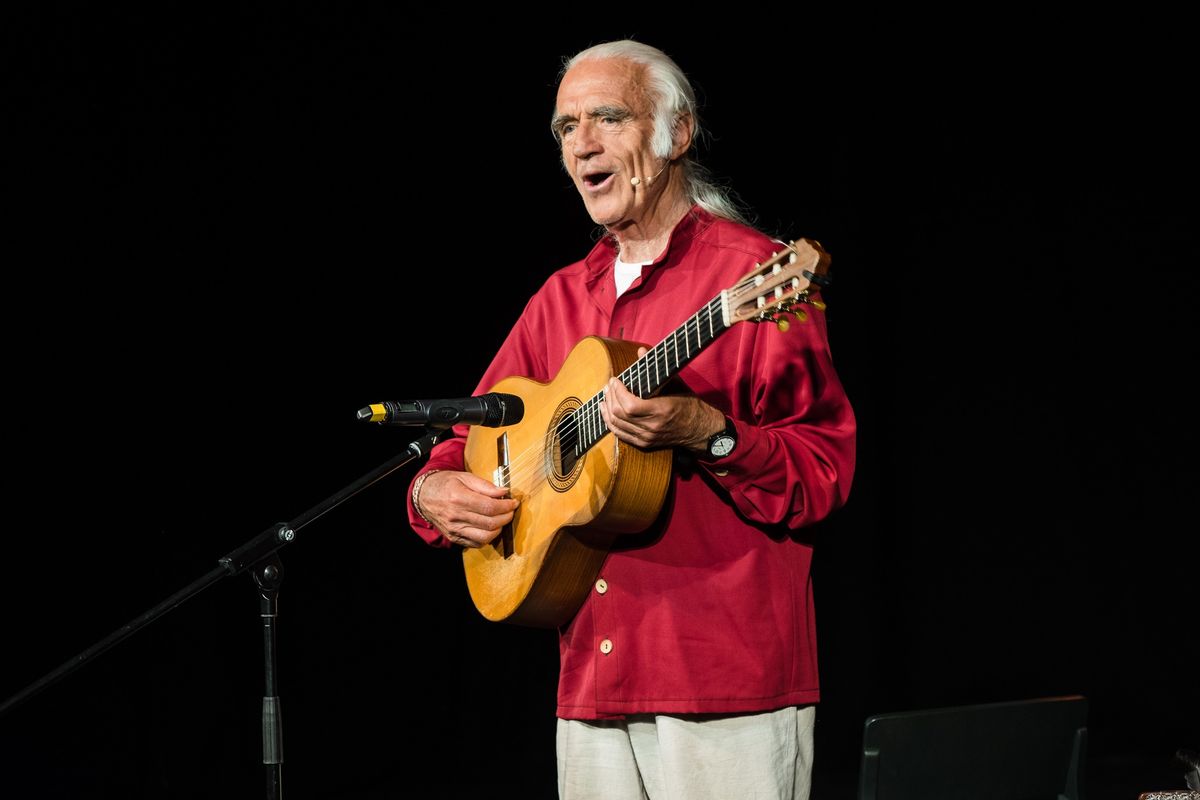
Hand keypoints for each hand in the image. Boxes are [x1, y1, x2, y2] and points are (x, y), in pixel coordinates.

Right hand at [417, 470, 517, 547]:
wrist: (424, 495)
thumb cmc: (445, 483)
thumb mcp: (464, 477)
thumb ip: (485, 485)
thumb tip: (504, 492)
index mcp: (458, 498)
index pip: (489, 507)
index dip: (506, 506)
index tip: (514, 502)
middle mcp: (455, 516)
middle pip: (489, 523)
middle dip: (506, 517)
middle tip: (511, 510)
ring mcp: (454, 529)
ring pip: (485, 537)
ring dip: (499, 529)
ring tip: (502, 519)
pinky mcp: (453, 538)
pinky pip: (476, 543)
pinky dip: (487, 537)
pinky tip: (491, 527)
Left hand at [600, 349, 725, 452]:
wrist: (700, 430)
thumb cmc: (689, 404)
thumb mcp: (674, 383)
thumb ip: (654, 368)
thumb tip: (641, 351)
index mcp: (661, 410)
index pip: (629, 404)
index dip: (617, 391)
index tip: (615, 379)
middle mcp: (652, 426)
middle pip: (619, 414)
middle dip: (610, 397)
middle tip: (609, 385)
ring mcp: (647, 437)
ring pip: (617, 425)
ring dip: (607, 410)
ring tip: (605, 397)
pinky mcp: (644, 444)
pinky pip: (620, 435)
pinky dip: (611, 423)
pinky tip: (607, 413)